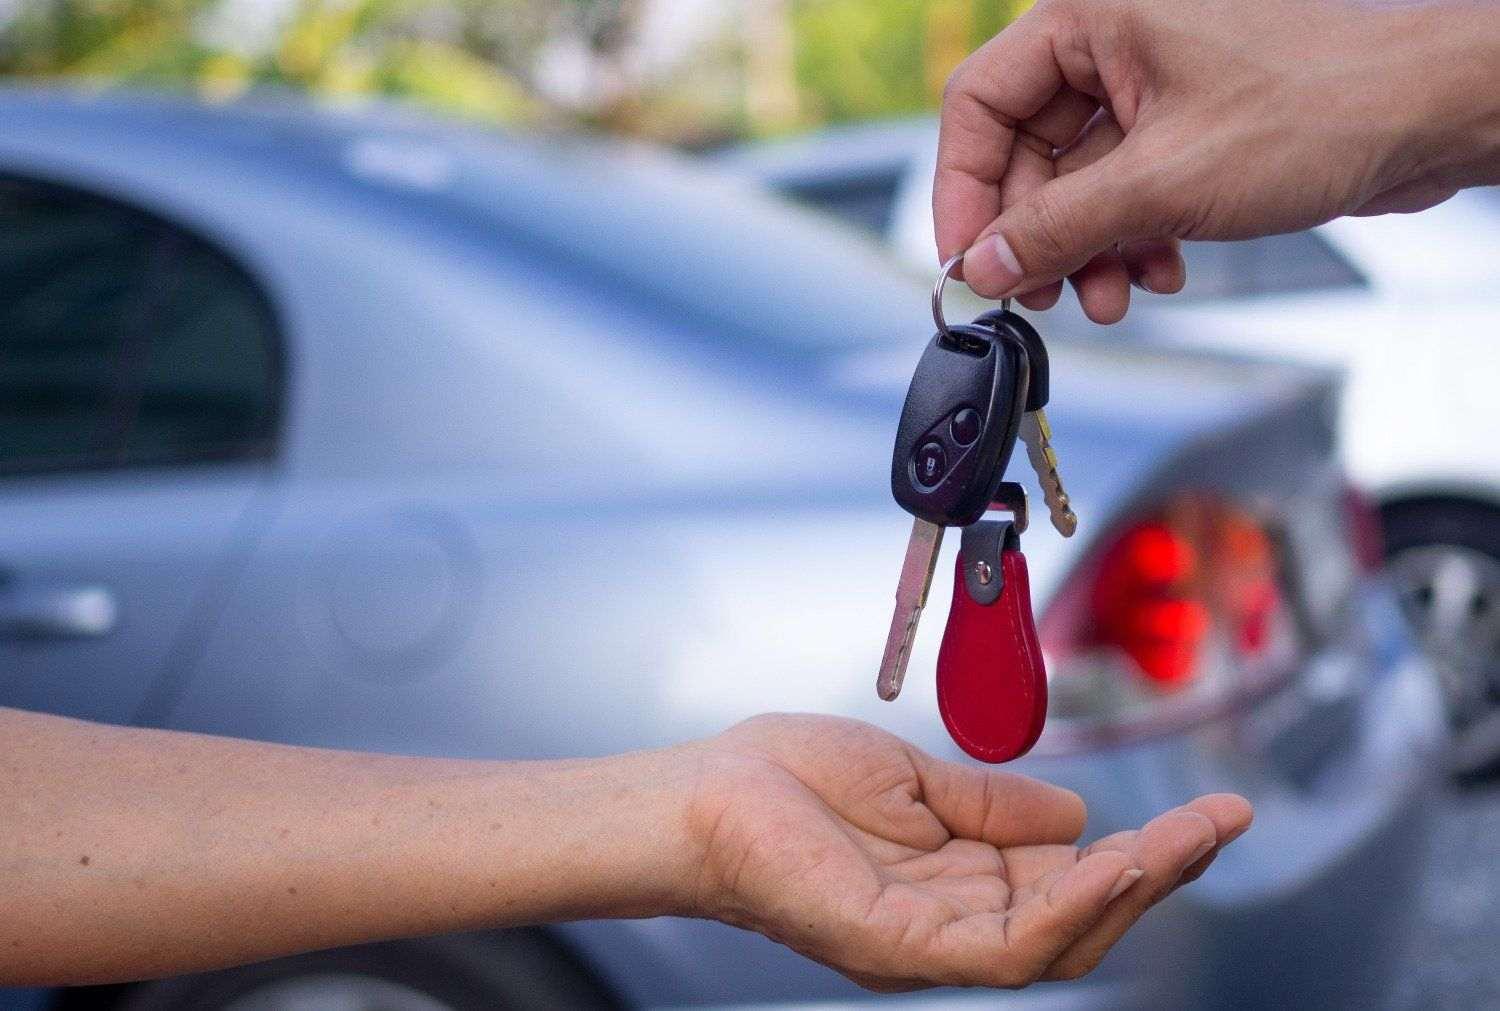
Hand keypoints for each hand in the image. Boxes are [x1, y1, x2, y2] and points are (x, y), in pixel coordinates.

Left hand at [685, 714, 1250, 989]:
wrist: (703, 792)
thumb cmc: (786, 781)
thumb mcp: (913, 778)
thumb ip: (992, 803)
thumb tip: (1077, 813)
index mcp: (958, 882)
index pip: (1070, 881)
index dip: (1142, 852)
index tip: (1206, 814)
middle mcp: (953, 923)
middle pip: (1080, 917)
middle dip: (1160, 873)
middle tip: (1224, 823)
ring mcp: (928, 943)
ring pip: (1058, 939)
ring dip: (1132, 889)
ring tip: (1188, 841)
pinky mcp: (899, 948)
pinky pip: (1003, 945)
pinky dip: (1067, 909)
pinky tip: (1112, 864)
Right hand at [936, 0, 1499, 321]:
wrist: (1433, 114)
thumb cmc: (1322, 106)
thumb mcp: (1163, 181)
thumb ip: (1058, 228)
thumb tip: (982, 266)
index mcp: (1091, 18)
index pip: (980, 105)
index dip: (964, 192)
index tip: (969, 261)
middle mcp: (1113, 46)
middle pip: (1026, 155)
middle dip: (1038, 237)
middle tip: (1044, 296)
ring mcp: (1151, 89)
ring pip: (1076, 184)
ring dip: (1087, 251)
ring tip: (1113, 296)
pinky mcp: (1185, 129)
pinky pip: (1124, 193)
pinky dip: (1131, 240)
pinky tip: (1159, 271)